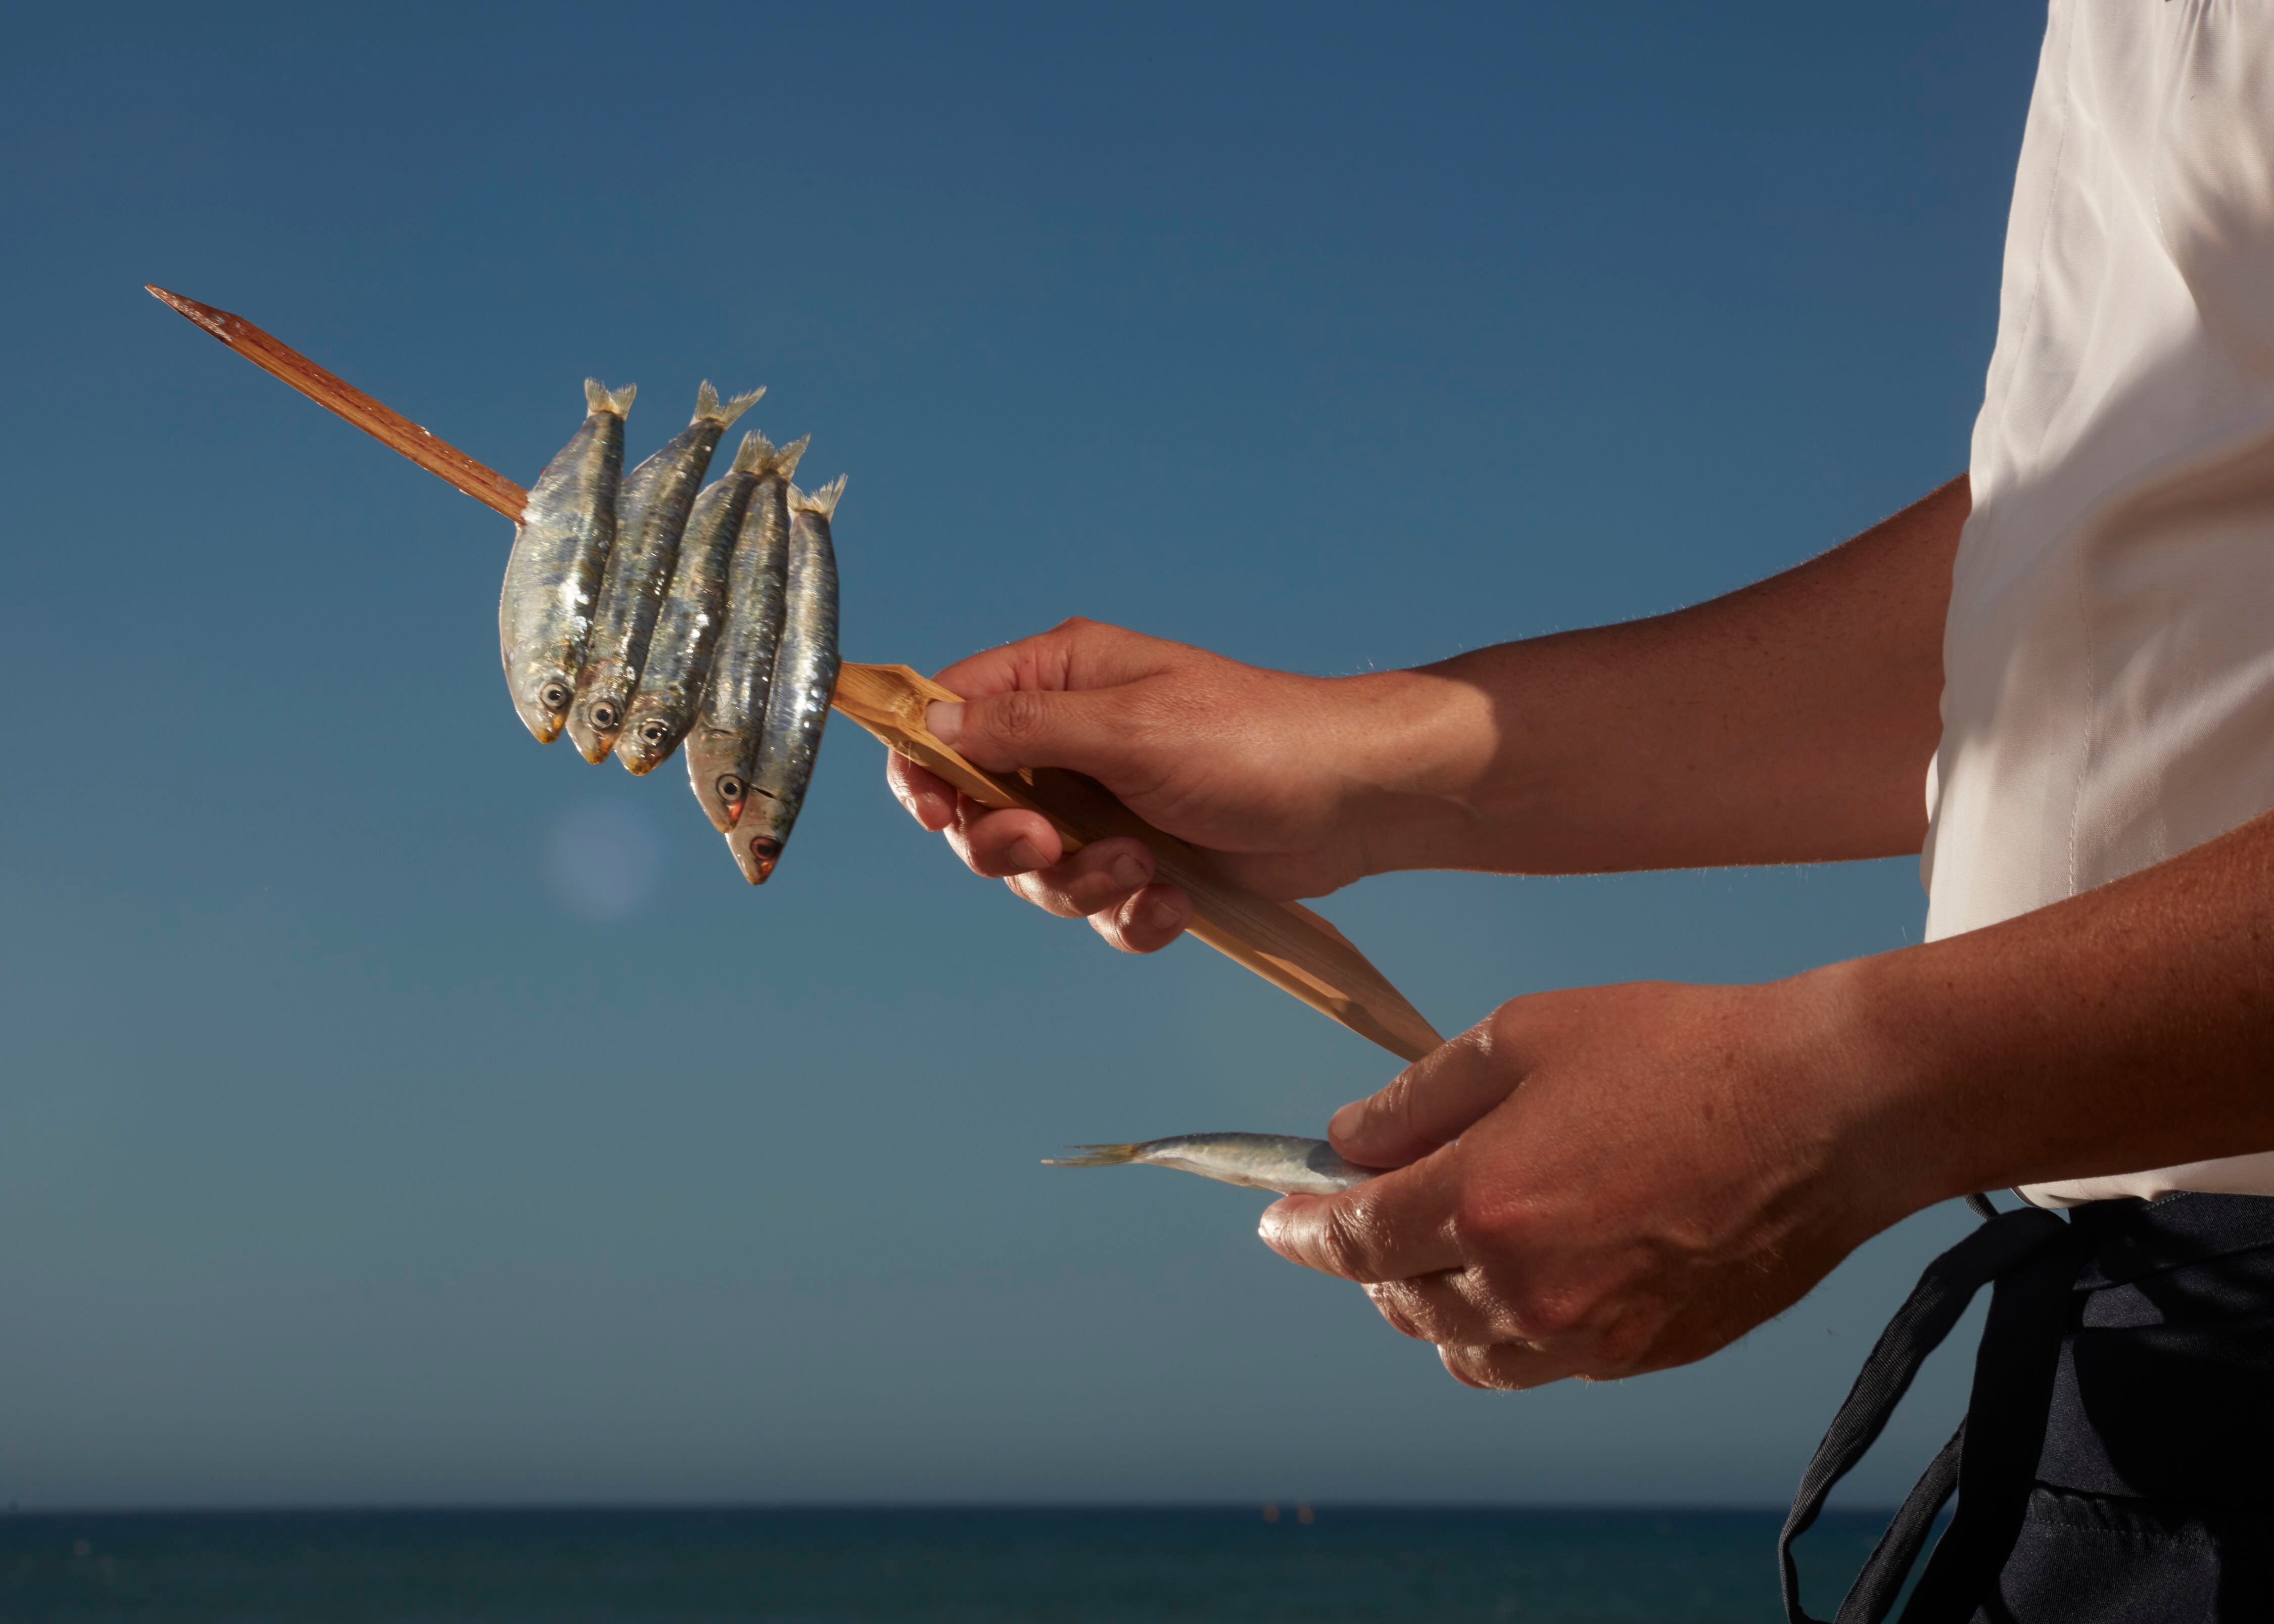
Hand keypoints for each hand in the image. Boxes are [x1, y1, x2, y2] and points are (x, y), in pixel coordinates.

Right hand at [886, 618, 1475, 951]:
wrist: (1355, 800)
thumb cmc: (1253, 739)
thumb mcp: (1128, 728)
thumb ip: (1025, 729)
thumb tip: (932, 723)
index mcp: (1059, 680)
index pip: (948, 715)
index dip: (926, 766)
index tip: (937, 812)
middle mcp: (1071, 740)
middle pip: (978, 810)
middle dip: (1013, 844)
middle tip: (1057, 845)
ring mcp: (1107, 804)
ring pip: (1039, 871)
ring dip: (1084, 883)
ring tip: (1145, 868)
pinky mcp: (1145, 861)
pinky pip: (1100, 907)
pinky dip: (1132, 914)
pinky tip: (1176, 901)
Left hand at [1258, 972, 1927, 1386]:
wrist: (1826, 1109)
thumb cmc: (1679, 1053)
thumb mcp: (1522, 1034)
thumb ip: (1418, 1097)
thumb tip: (1349, 1139)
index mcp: (1483, 1204)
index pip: (1352, 1241)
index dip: (1302, 1230)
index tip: (1276, 1219)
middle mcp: (1524, 1289)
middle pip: (1398, 1301)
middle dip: (1369, 1257)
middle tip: (1370, 1207)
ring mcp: (1588, 1336)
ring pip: (1462, 1350)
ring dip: (1432, 1302)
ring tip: (1448, 1241)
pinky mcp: (1644, 1354)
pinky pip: (1538, 1363)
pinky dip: (1507, 1328)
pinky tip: (1527, 1270)